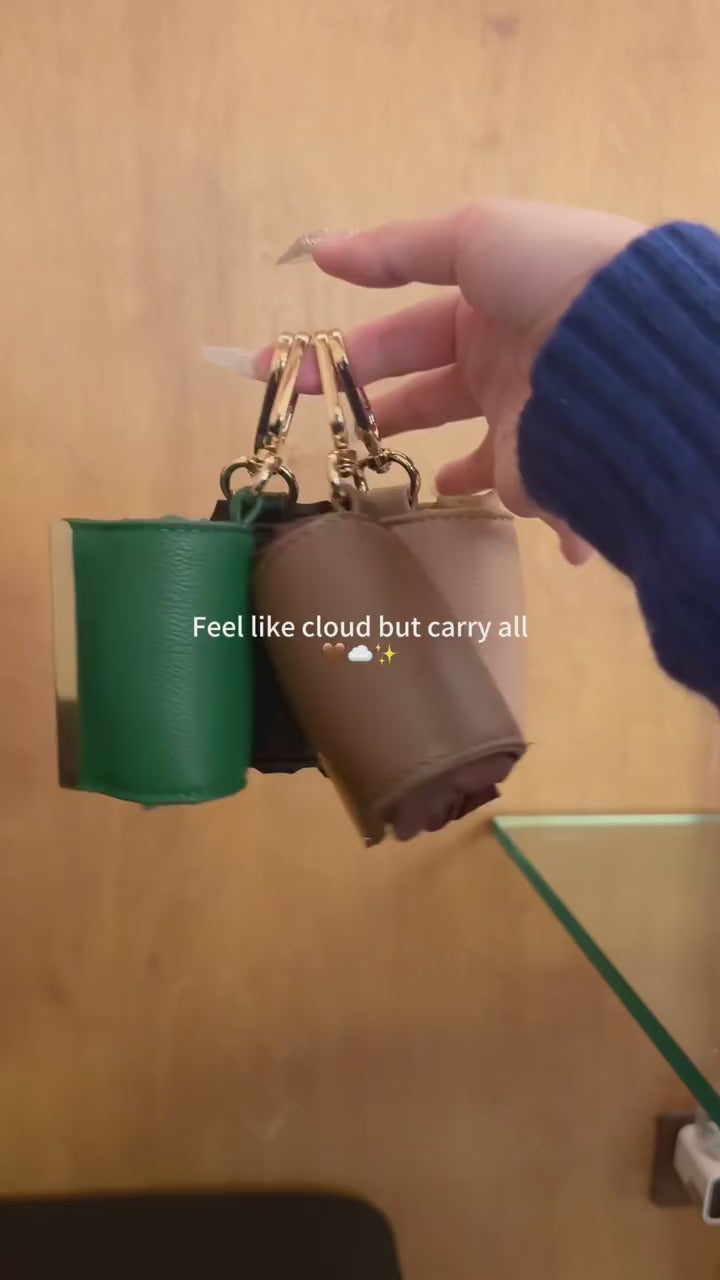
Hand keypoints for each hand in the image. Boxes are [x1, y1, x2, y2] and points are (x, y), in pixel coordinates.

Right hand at [257, 199, 644, 562]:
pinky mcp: (544, 474)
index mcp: (488, 310)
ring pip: (473, 454)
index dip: (343, 353)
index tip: (286, 375)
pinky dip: (517, 516)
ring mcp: (526, 423)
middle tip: (314, 428)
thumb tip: (320, 250)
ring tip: (400, 477)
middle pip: (427, 394)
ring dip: (443, 467)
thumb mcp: (471, 237)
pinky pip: (523, 500)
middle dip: (371, 410)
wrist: (624, 343)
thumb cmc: (547, 278)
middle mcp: (507, 368)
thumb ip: (394, 249)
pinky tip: (476, 516)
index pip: (404, 334)